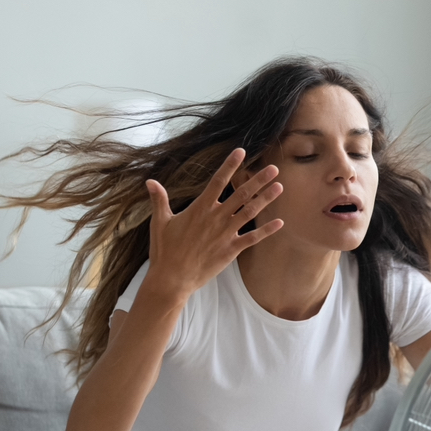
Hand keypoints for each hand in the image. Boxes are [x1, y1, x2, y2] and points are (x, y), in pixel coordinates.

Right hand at [143, 148, 282, 303]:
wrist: (172, 278)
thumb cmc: (165, 250)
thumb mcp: (159, 222)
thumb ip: (159, 200)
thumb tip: (150, 181)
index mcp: (200, 208)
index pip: (217, 181)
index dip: (230, 165)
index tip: (241, 151)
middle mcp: (216, 218)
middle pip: (241, 194)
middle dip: (258, 180)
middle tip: (274, 169)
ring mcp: (225, 234)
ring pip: (250, 212)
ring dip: (265, 200)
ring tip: (280, 187)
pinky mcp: (231, 250)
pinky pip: (252, 238)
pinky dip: (266, 231)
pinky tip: (280, 223)